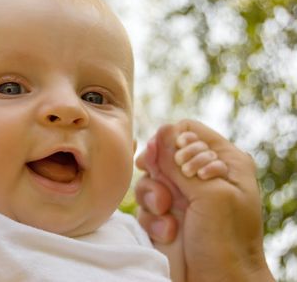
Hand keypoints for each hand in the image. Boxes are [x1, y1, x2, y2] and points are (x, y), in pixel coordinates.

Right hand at [135, 120, 273, 281]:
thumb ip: (181, 162)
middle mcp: (200, 177)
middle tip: (157, 180)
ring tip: (166, 212)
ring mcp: (181, 197)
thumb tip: (163, 129)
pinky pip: (144, 205)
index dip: (172, 139)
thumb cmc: (226, 241)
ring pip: (149, 178)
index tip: (163, 155)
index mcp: (223, 163)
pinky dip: (152, 218)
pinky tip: (168, 232)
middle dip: (157, 169)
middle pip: (163, 153)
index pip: (189, 132)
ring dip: (152, 195)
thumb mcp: (210, 195)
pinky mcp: (164, 217)